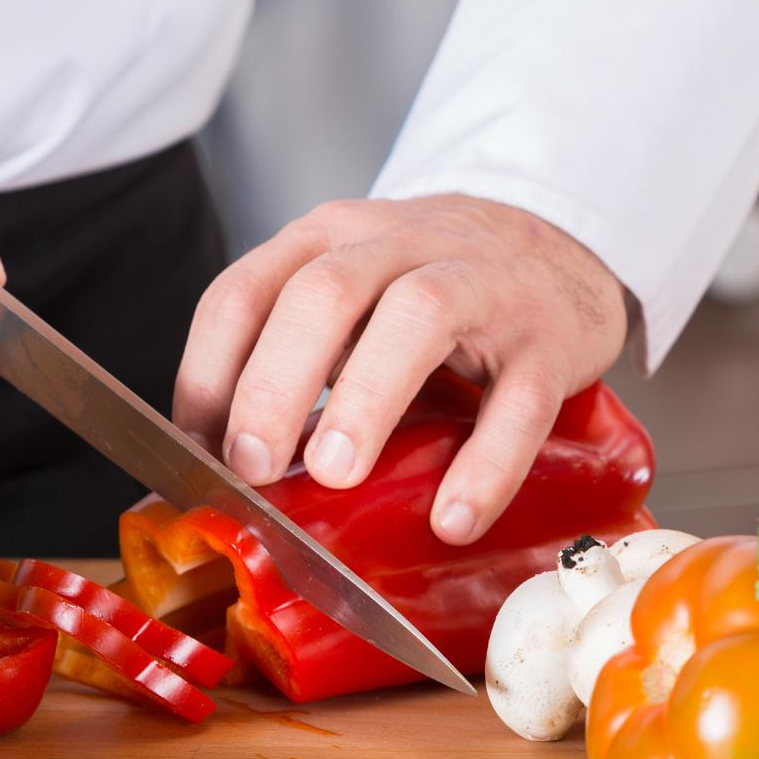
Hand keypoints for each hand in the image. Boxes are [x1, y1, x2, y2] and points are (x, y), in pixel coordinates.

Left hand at [174, 195, 628, 544]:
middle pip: (324, 292)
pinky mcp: (547, 340)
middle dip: (275, 382)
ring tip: (336, 475)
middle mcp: (399, 246)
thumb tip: (224, 473)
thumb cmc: (431, 295)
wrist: (558, 252)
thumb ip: (294, 365)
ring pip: (419, 315)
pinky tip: (453, 517)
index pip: (243, 291)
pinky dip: (485, 462)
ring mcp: (483, 286)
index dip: (210, 374)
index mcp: (329, 240)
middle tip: (254, 465)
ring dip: (367, 397)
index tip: (199, 452)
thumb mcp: (351, 305)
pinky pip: (519, 398)